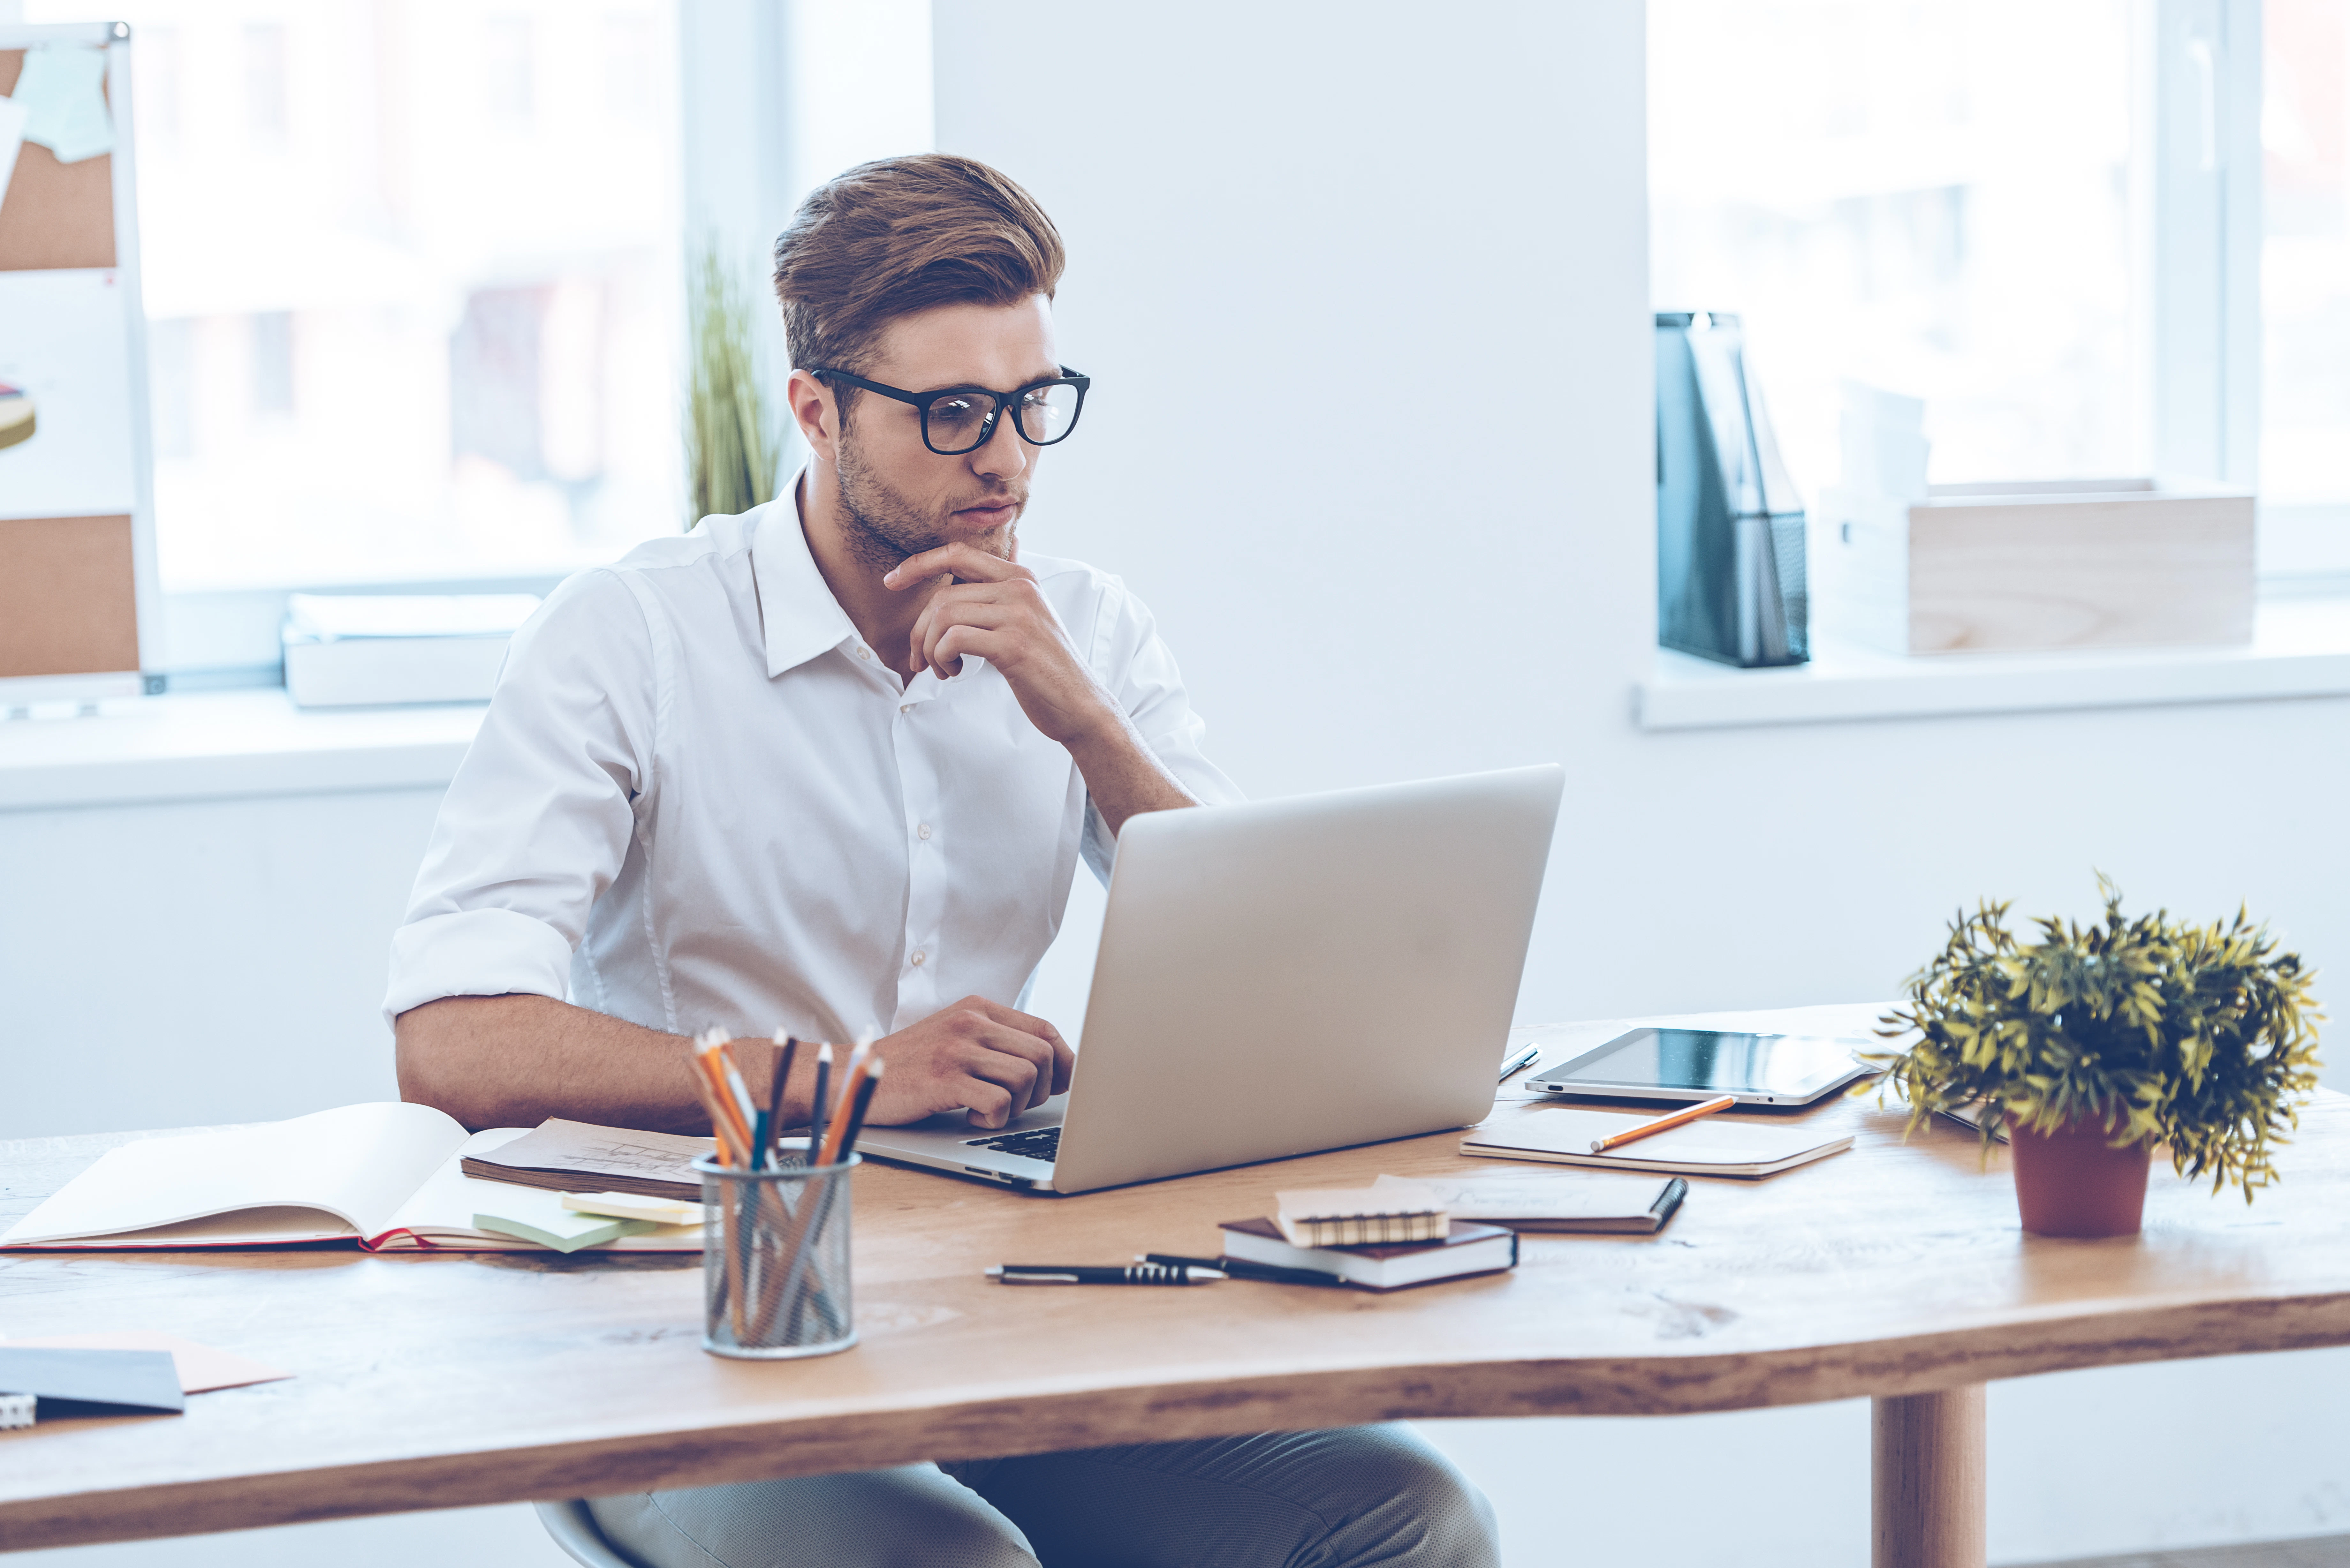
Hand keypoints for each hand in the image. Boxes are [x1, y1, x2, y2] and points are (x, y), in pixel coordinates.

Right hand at [863, 995, 1074, 1128]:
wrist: (855, 1074)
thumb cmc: (912, 1064)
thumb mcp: (958, 1039)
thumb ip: (1000, 1045)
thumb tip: (1060, 1070)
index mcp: (978, 1009)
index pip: (1045, 1029)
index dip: (1065, 1061)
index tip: (1062, 1085)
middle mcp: (971, 1022)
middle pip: (1043, 1054)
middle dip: (1043, 1088)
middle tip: (1018, 1104)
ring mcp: (957, 1049)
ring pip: (1026, 1077)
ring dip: (1018, 1105)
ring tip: (991, 1109)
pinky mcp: (944, 1079)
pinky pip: (998, 1102)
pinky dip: (994, 1118)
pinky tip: (973, 1116)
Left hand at [883, 543, 1117, 746]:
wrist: (1080, 705)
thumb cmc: (1046, 667)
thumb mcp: (1028, 618)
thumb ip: (1004, 590)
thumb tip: (994, 556)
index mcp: (1020, 578)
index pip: (957, 553)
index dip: (918, 563)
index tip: (891, 581)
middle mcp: (1020, 588)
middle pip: (943, 594)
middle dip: (919, 629)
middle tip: (921, 658)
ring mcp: (1018, 615)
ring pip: (944, 616)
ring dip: (930, 648)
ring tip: (942, 669)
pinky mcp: (1013, 644)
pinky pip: (954, 639)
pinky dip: (942, 658)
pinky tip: (956, 673)